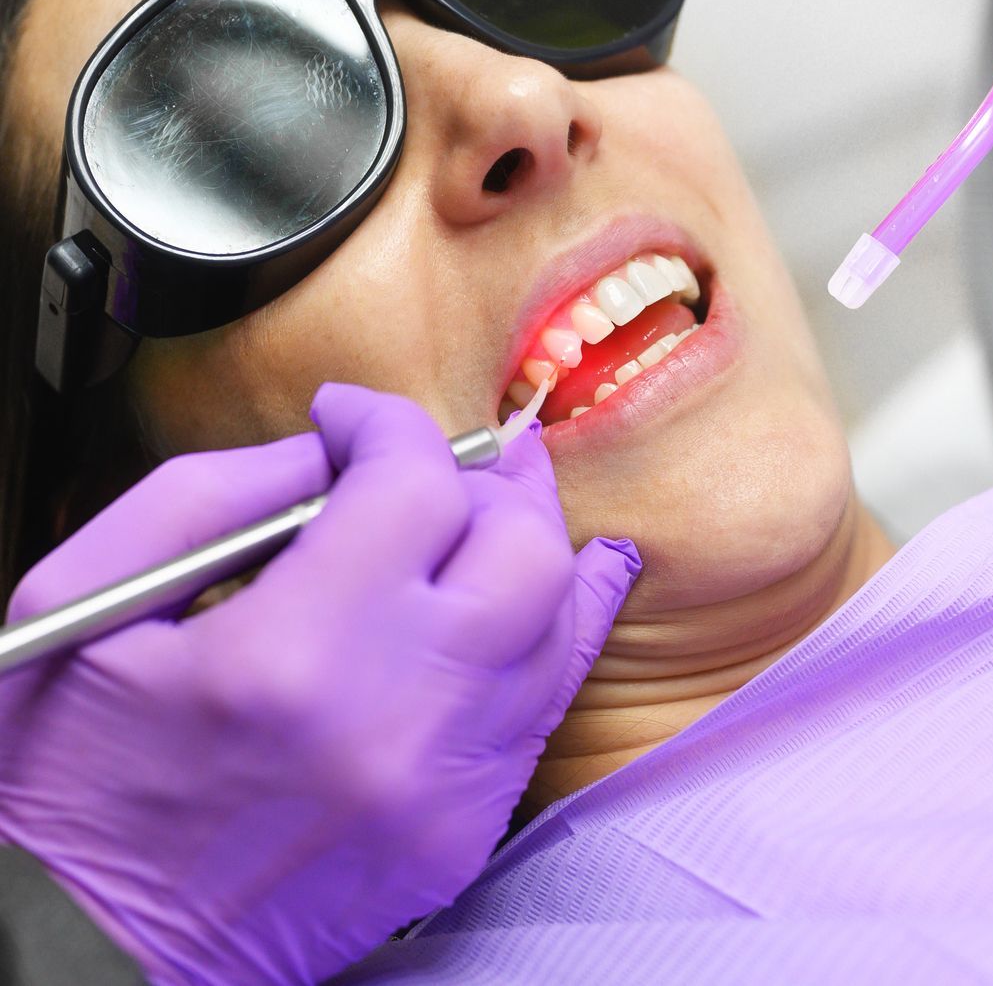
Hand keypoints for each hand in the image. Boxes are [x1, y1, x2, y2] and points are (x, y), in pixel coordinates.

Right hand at [0, 384, 638, 985]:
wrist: (90, 950)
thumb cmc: (72, 774)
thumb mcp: (89, 603)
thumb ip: (215, 494)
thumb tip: (329, 451)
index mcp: (290, 654)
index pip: (412, 486)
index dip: (387, 423)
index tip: (349, 417)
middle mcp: (398, 718)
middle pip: (521, 547)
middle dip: (485, 479)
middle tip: (435, 464)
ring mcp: (448, 785)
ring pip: (557, 618)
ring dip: (527, 540)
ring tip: (490, 504)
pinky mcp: (465, 830)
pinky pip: (548, 702)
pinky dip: (555, 625)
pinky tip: (562, 579)